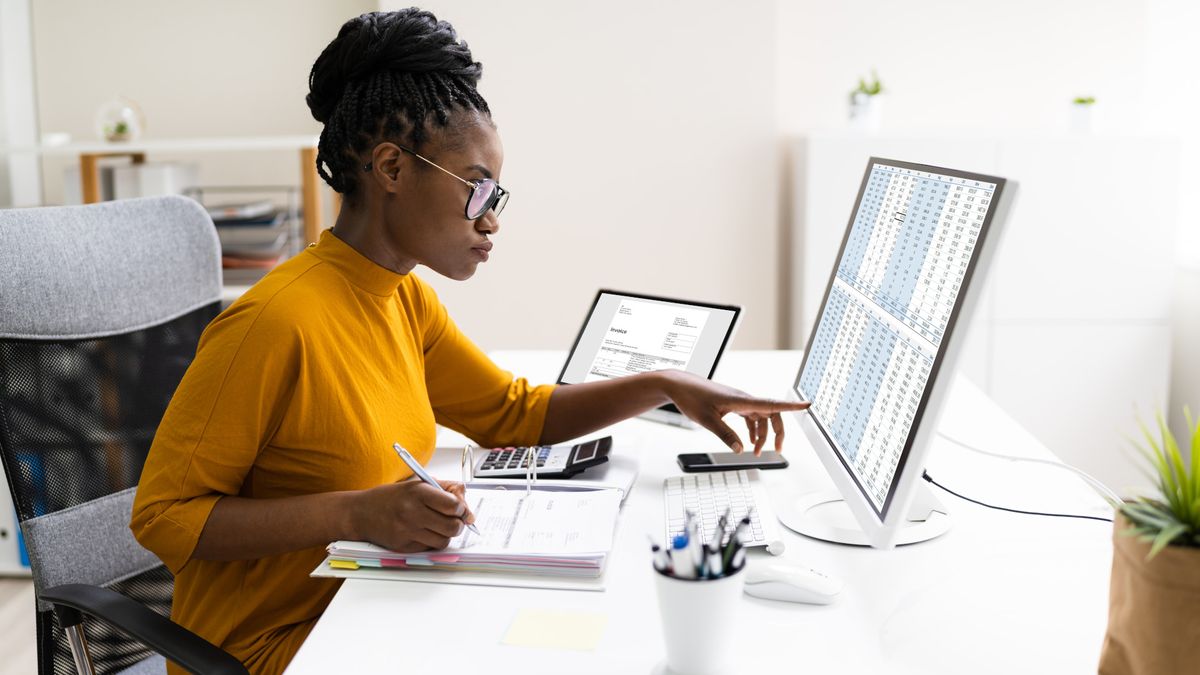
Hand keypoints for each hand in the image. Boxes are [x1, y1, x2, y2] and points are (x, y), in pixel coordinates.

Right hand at [349, 479, 474, 551]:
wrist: (361, 512)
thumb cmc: (392, 497)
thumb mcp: (417, 483)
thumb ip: (445, 488)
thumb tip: (466, 505)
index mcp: (418, 492)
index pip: (453, 505)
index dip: (461, 508)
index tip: (459, 509)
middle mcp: (412, 512)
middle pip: (452, 526)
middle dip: (458, 524)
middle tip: (455, 521)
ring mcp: (407, 531)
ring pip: (444, 540)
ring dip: (446, 535)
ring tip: (438, 526)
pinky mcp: (403, 546)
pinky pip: (429, 548)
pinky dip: (432, 542)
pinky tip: (424, 532)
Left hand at [660, 371, 810, 454]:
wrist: (679, 385)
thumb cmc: (692, 398)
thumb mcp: (706, 420)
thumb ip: (725, 435)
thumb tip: (740, 449)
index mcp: (741, 400)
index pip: (772, 403)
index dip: (791, 406)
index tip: (808, 405)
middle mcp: (744, 399)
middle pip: (771, 413)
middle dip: (777, 432)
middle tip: (777, 450)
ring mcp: (739, 401)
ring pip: (761, 417)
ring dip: (762, 434)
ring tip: (757, 452)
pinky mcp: (733, 404)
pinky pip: (751, 416)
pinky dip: (753, 429)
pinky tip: (749, 441)